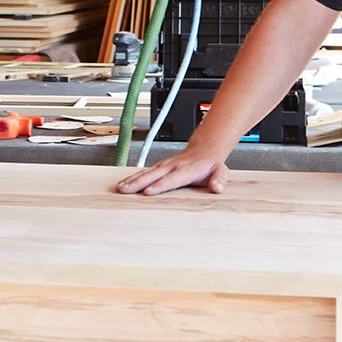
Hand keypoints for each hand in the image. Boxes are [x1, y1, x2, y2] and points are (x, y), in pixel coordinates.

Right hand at [114, 145, 229, 195]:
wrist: (204, 150)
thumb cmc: (210, 164)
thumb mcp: (221, 171)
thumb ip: (219, 179)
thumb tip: (217, 187)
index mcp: (187, 170)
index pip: (171, 179)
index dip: (159, 185)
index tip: (148, 191)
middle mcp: (172, 166)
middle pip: (153, 175)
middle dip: (138, 183)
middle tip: (125, 190)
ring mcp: (164, 165)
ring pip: (145, 173)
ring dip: (132, 180)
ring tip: (120, 188)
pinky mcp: (159, 167)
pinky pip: (144, 172)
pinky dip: (132, 177)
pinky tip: (123, 183)